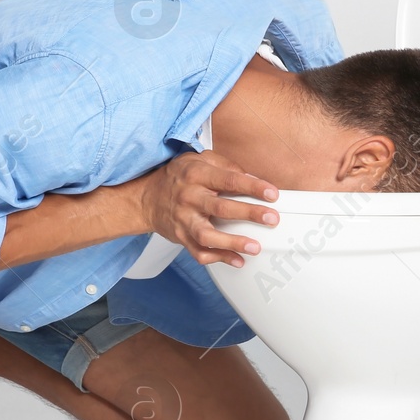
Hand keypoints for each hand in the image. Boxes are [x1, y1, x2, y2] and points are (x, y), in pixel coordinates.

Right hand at [134, 150, 278, 267]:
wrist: (146, 198)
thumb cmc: (178, 178)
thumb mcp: (198, 160)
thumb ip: (225, 166)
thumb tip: (252, 178)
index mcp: (196, 175)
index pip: (229, 180)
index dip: (253, 187)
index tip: (272, 194)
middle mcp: (189, 198)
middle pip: (221, 208)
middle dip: (249, 213)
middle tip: (271, 218)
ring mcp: (184, 220)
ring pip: (208, 236)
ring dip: (233, 243)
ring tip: (254, 246)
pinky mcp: (181, 237)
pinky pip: (199, 253)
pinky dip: (219, 258)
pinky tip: (237, 260)